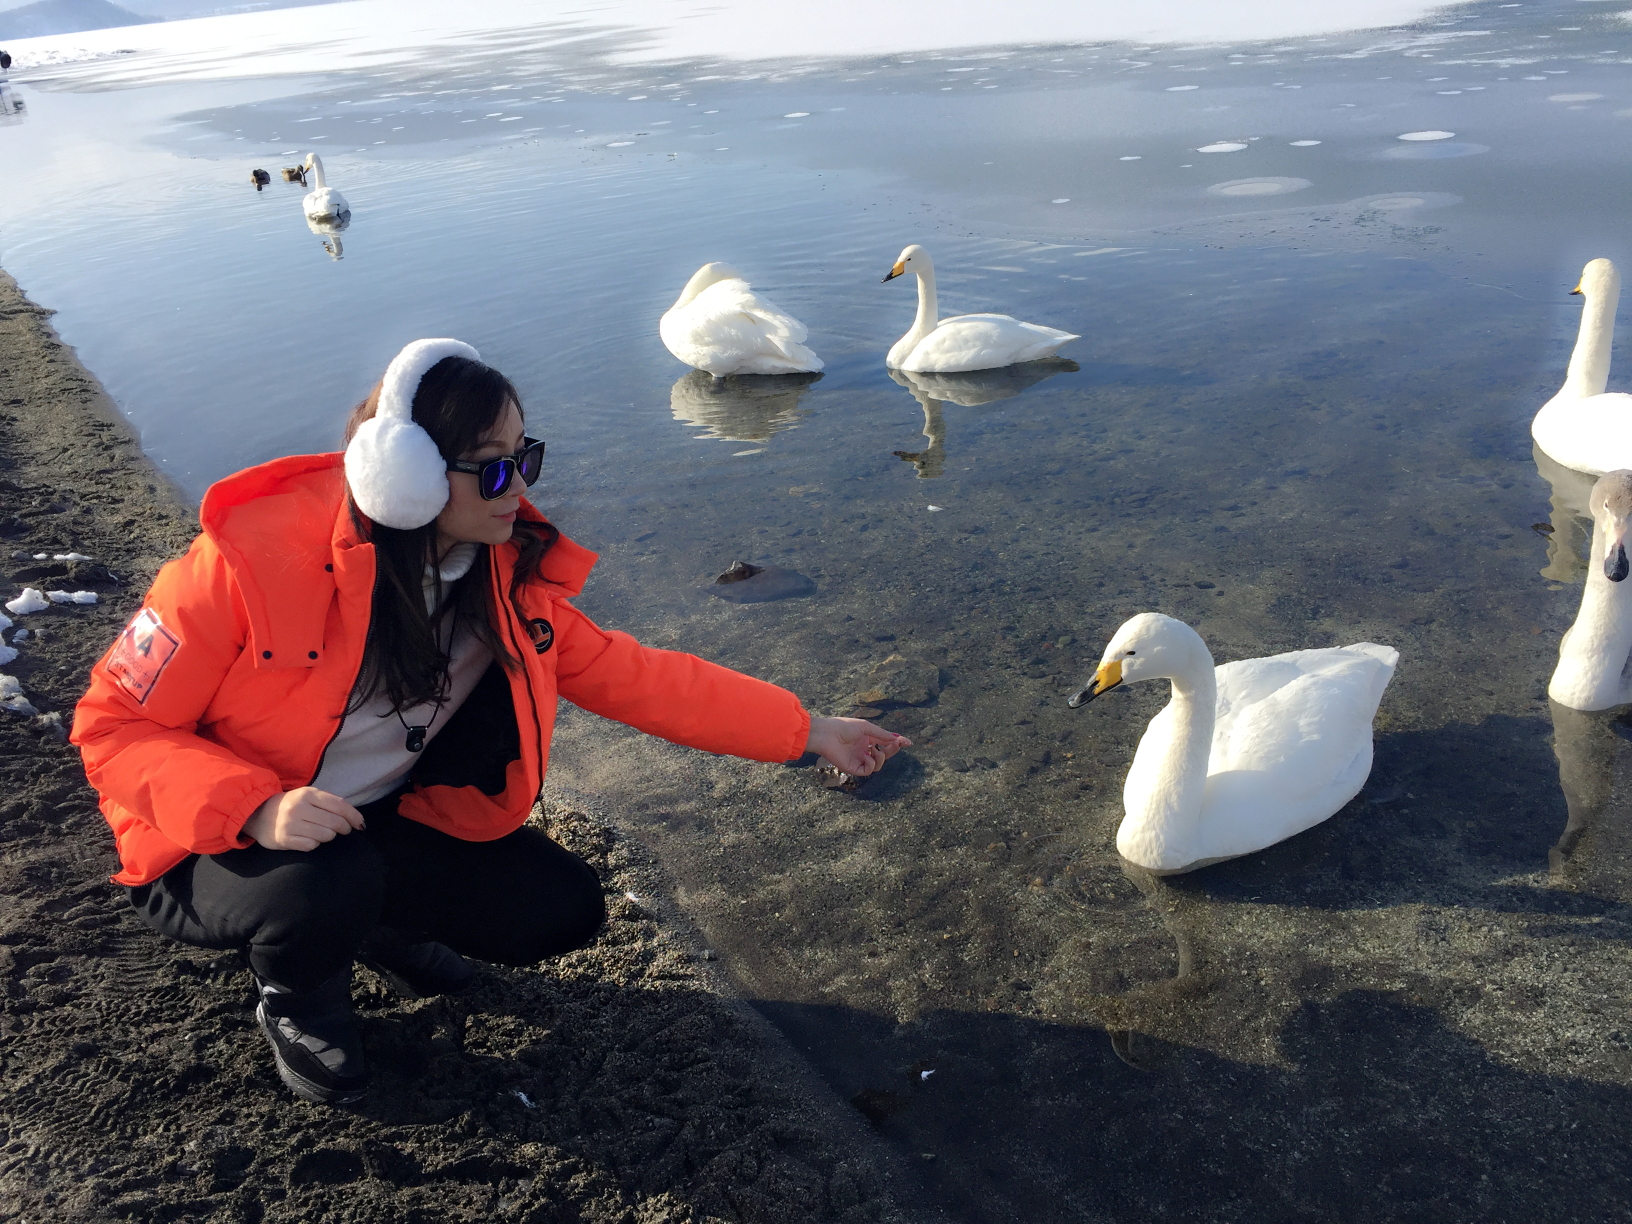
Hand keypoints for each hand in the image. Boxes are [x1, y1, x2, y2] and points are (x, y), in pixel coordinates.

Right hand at [241, 787, 364, 851]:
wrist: (258, 814)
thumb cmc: (291, 805)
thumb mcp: (308, 796)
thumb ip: (329, 803)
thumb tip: (355, 819)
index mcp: (308, 794)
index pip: (340, 806)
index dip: (354, 817)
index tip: (361, 825)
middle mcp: (299, 808)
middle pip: (335, 823)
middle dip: (344, 829)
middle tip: (344, 830)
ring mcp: (290, 824)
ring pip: (326, 836)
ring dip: (329, 836)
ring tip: (322, 832)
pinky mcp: (284, 839)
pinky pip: (311, 846)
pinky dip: (314, 844)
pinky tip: (309, 838)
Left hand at [805, 716, 911, 777]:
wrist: (827, 735)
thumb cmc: (844, 727)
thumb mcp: (866, 727)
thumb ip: (882, 735)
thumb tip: (898, 739)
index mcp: (866, 739)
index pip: (884, 743)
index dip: (896, 744)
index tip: (908, 743)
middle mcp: (863, 749)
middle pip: (884, 755)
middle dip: (891, 751)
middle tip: (895, 745)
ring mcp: (858, 759)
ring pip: (878, 765)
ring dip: (880, 758)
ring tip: (873, 750)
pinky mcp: (853, 768)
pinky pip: (868, 771)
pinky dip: (871, 764)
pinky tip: (867, 756)